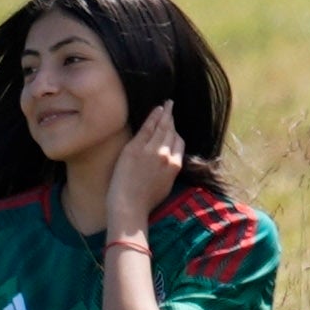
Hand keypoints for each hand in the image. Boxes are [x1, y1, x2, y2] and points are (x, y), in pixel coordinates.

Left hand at [103, 105, 187, 237]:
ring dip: (165, 114)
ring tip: (167, 104)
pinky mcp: (136, 148)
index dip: (176, 134)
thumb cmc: (145, 201)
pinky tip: (157, 109)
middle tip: (172, 107)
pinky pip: (147, 128)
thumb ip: (170, 170)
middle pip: (171, 132)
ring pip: (162, 127)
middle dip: (172, 119)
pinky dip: (154, 116)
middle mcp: (166, 155)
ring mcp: (151, 150)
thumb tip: (171, 160)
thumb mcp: (166, 186)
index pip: (180, 142)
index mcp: (175, 165)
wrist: (129, 205)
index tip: (173, 128)